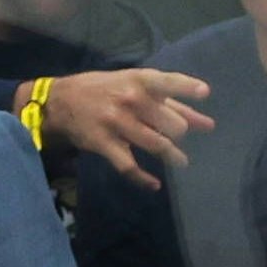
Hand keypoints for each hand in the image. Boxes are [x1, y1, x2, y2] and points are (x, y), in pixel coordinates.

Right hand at [39, 69, 214, 188]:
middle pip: (173, 125)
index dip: (186, 87)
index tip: (204, 93)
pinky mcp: (103, 143)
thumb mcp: (136, 87)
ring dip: (174, 157)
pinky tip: (154, 184)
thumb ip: (174, 104)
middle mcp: (129, 100)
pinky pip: (128, 167)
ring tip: (180, 161)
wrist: (58, 101)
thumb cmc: (107, 90)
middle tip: (175, 136)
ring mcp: (116, 122)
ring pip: (157, 146)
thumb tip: (209, 125)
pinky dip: (143, 180)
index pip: (167, 83)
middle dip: (179, 133)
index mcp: (139, 81)